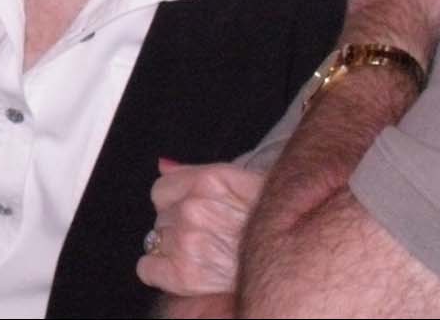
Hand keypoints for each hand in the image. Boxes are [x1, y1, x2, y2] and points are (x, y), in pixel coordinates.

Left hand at [137, 159, 263, 297]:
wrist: (293, 257)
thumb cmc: (270, 215)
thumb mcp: (241, 181)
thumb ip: (196, 172)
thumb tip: (162, 165)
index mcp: (208, 181)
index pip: (161, 189)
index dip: (174, 201)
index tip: (188, 210)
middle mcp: (193, 208)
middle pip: (161, 216)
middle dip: (178, 224)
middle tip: (206, 233)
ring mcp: (186, 242)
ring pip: (155, 240)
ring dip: (173, 246)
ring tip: (203, 251)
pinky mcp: (182, 275)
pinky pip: (147, 268)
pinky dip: (159, 270)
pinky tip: (183, 268)